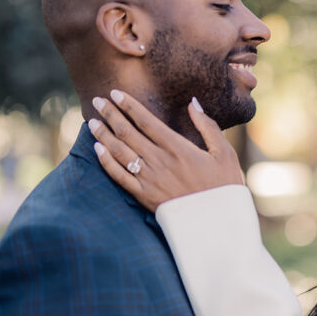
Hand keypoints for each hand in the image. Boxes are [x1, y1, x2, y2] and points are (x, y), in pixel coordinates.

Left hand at [89, 90, 243, 211]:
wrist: (218, 222)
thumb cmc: (224, 186)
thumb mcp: (224, 153)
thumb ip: (207, 126)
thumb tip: (193, 102)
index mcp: (178, 148)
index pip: (146, 120)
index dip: (128, 105)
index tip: (115, 93)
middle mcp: (160, 161)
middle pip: (128, 132)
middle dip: (110, 115)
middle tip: (98, 101)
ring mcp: (149, 179)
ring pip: (119, 152)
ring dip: (104, 135)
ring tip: (92, 121)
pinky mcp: (144, 196)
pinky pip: (119, 176)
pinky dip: (106, 161)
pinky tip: (97, 149)